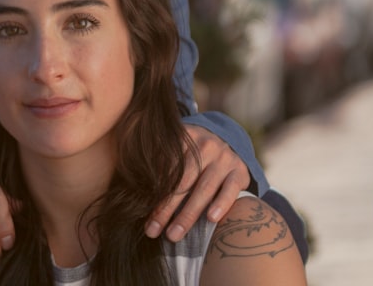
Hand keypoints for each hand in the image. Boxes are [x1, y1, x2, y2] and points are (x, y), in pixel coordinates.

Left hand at [145, 124, 250, 241]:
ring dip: (188, 214)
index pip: (165, 168)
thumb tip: (132, 184)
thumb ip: (158, 159)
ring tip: (174, 234)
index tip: (140, 212)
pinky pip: (230, 189)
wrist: (228, 141)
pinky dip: (221, 203)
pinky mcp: (240, 171)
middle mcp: (204, 146)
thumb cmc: (192, 152)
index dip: (152, 191)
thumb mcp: (176, 147)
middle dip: (166, 208)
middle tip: (152, 230)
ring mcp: (224, 158)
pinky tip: (211, 219)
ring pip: (204, 189)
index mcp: (183, 138)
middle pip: (182, 181)